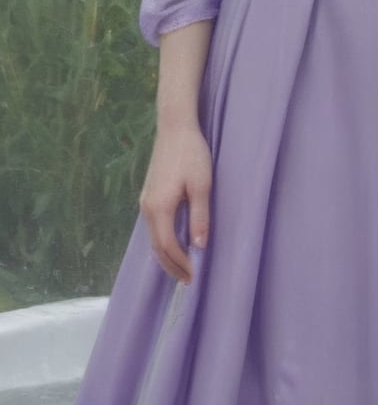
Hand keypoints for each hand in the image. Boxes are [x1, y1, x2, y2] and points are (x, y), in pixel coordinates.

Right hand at [139, 123, 211, 284]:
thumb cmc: (192, 154)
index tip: (195, 275)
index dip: (181, 263)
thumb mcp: (201, 185)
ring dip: (167, 256)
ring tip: (183, 268)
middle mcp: (147, 208)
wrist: (175, 127)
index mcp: (159, 207)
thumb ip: (199, 216)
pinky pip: (154, 227)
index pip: (168, 246)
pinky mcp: (149, 195)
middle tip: (189, 280)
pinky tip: (175, 244)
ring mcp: (145, 201)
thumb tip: (199, 246)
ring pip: (153, 238)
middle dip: (172, 266)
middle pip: (157, 247)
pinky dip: (163, 242)